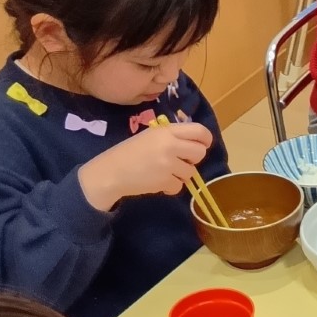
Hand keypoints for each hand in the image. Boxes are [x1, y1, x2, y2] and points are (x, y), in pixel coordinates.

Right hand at [79, 123, 213, 209]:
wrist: (111, 171)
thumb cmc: (130, 152)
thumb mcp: (151, 136)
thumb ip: (172, 137)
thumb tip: (196, 143)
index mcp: (166, 131)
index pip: (199, 130)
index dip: (206, 139)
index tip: (203, 144)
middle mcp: (170, 145)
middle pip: (200, 152)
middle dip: (194, 159)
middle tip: (182, 161)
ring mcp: (168, 163)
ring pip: (191, 172)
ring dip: (181, 175)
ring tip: (164, 172)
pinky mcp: (165, 180)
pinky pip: (179, 185)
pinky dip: (171, 186)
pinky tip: (158, 181)